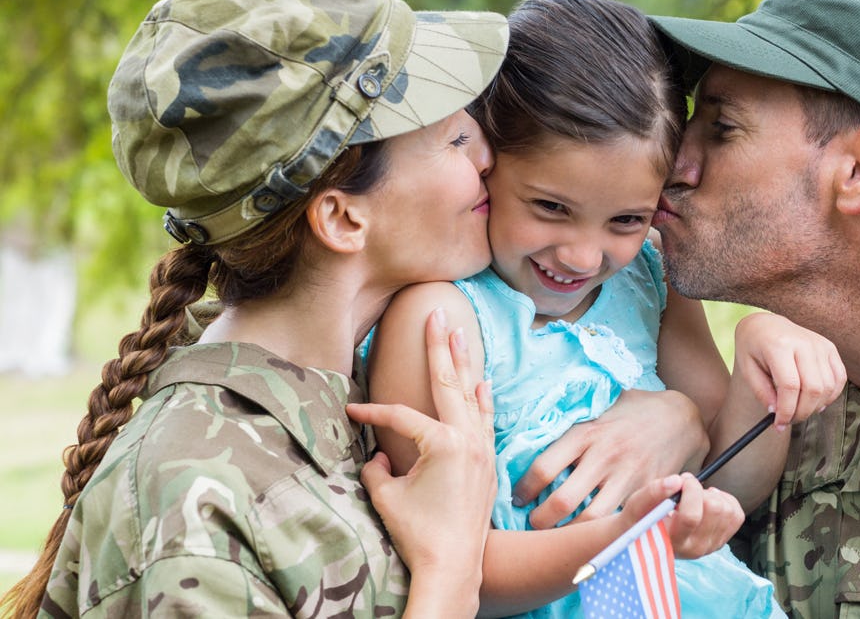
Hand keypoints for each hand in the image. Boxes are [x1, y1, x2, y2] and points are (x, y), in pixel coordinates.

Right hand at [346, 309, 496, 597]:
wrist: (454, 565)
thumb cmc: (418, 533)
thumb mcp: (387, 497)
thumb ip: (377, 469)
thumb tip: (380, 455)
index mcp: (443, 443)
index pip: (400, 415)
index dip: (372, 410)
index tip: (351, 410)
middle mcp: (468, 439)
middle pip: (449, 382)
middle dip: (439, 346)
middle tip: (436, 313)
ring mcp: (482, 449)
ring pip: (472, 396)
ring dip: (463, 364)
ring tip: (460, 333)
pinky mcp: (488, 463)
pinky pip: (485, 420)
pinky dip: (482, 399)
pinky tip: (482, 382)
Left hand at [514, 389, 708, 529]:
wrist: (681, 416)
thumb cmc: (632, 411)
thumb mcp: (599, 408)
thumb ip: (573, 427)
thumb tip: (531, 437)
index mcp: (587, 433)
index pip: (544, 468)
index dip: (524, 489)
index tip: (518, 499)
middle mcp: (605, 456)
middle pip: (562, 501)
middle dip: (540, 522)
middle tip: (532, 526)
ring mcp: (627, 476)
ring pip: (590, 520)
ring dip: (569, 534)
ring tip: (557, 539)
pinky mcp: (647, 491)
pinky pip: (619, 520)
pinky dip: (602, 532)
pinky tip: (590, 537)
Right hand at [619, 474, 742, 559]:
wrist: (645, 539)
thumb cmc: (639, 520)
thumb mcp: (637, 505)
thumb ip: (654, 492)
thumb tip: (676, 481)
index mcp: (673, 542)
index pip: (692, 516)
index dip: (691, 490)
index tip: (682, 480)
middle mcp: (695, 548)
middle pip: (715, 509)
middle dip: (701, 490)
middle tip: (685, 488)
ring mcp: (710, 547)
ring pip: (728, 511)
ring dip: (713, 496)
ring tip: (695, 497)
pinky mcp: (720, 541)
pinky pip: (736, 516)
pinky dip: (726, 501)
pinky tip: (708, 501)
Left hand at [733, 312, 845, 427]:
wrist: (766, 325)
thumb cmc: (753, 348)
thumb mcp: (747, 369)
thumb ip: (762, 391)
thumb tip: (777, 413)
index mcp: (778, 345)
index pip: (790, 385)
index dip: (787, 410)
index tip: (779, 424)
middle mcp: (803, 342)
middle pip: (813, 388)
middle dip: (802, 412)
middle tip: (789, 421)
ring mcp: (820, 344)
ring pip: (828, 386)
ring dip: (815, 407)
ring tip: (799, 410)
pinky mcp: (830, 348)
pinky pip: (839, 378)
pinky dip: (831, 396)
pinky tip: (816, 401)